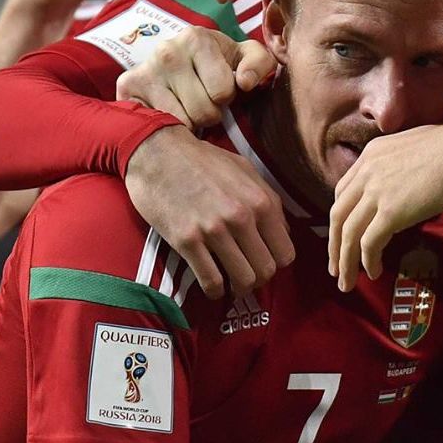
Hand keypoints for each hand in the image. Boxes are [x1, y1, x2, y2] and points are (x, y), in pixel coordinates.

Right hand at [116, 26, 277, 128]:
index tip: (220, 87)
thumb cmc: (219, 62)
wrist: (176, 62)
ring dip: (191, 122)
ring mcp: (144, 71)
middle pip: (204, 111)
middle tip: (203, 100)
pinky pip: (160, 127)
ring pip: (182, 122)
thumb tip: (245, 82)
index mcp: (196, 38)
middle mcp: (166, 51)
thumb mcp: (246, 57)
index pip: (223, 91)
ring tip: (188, 105)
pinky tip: (171, 111)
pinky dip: (170, 126)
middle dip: (211, 112)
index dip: (227, 97)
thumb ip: (260, 63)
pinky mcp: (127, 89)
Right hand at [123, 127, 294, 297]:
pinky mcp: (185, 240)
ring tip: (231, 283)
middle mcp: (241, 217)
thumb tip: (283, 233)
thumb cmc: (204, 160)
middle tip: (246, 275)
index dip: (276, 262)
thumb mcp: (246, 171)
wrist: (157, 152)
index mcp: (262, 201)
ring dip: (239, 288)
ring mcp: (213, 230)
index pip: (285, 253)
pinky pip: (210, 280)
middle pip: (266, 270)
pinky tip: (212, 286)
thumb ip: (268, 202)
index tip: (262, 261)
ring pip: (243, 280)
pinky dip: (214, 290)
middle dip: (259, 278)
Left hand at [330, 121, 442, 290]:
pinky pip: (369, 243)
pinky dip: (367, 262)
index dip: (340, 217)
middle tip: (335, 266)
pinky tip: (373, 272)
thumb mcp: (416, 148)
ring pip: (348, 233)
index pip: (343, 191)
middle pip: (338, 215)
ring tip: (346, 282)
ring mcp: (377, 192)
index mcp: (372, 154)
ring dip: (345, 261)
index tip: (343, 235)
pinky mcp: (391, 212)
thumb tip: (407, 184)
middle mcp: (367, 172)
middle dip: (334, 244)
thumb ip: (401, 165)